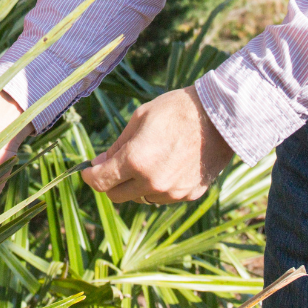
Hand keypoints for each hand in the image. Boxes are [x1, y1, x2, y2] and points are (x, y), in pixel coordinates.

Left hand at [81, 86, 233, 203]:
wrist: (220, 117)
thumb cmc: (175, 110)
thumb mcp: (139, 119)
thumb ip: (117, 146)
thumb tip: (98, 163)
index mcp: (136, 160)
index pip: (101, 181)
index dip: (89, 177)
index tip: (87, 171)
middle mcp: (152, 182)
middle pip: (117, 196)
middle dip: (109, 182)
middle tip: (112, 165)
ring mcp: (172, 193)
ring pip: (140, 197)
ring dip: (135, 184)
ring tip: (147, 158)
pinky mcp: (188, 196)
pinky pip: (163, 197)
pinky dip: (157, 186)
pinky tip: (166, 164)